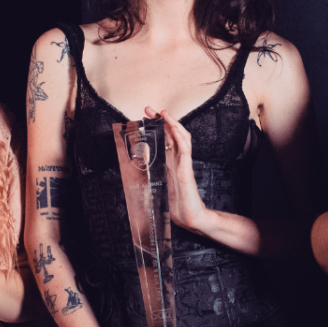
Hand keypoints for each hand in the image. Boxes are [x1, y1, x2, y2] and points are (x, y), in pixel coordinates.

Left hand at [144, 107, 209, 233]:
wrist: (189, 217)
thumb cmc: (174, 203)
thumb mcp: (157, 182)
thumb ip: (149, 167)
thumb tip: (139, 154)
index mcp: (170, 161)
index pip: (164, 138)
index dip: (155, 126)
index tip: (144, 117)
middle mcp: (178, 159)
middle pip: (171, 134)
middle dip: (161, 120)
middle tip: (148, 109)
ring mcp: (184, 163)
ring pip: (181, 137)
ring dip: (172, 123)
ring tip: (163, 113)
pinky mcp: (187, 169)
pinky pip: (186, 149)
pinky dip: (180, 136)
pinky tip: (174, 128)